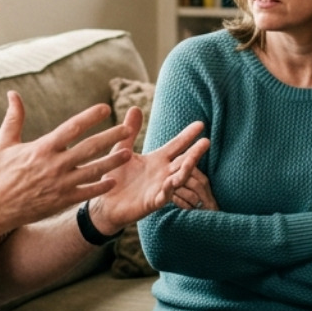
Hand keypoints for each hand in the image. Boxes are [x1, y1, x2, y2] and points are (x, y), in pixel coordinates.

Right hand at [0, 93, 138, 232]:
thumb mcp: (3, 142)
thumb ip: (14, 117)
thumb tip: (12, 93)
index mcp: (42, 148)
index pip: (72, 128)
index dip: (90, 117)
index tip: (105, 108)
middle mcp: (55, 165)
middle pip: (89, 148)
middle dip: (110, 137)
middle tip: (128, 129)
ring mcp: (60, 184)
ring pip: (93, 170)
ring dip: (112, 161)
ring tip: (127, 153)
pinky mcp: (62, 201)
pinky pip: (87, 192)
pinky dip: (101, 187)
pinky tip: (114, 181)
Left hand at [88, 108, 208, 232]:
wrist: (105, 203)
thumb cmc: (116, 176)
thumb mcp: (122, 149)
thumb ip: (130, 131)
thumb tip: (135, 107)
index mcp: (158, 160)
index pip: (177, 145)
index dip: (188, 135)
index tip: (201, 124)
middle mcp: (163, 173)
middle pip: (183, 161)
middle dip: (194, 153)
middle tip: (206, 142)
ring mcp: (159, 188)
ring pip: (178, 178)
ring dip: (186, 170)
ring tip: (192, 160)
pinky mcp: (151, 202)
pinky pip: (163, 196)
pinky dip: (168, 189)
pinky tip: (171, 181)